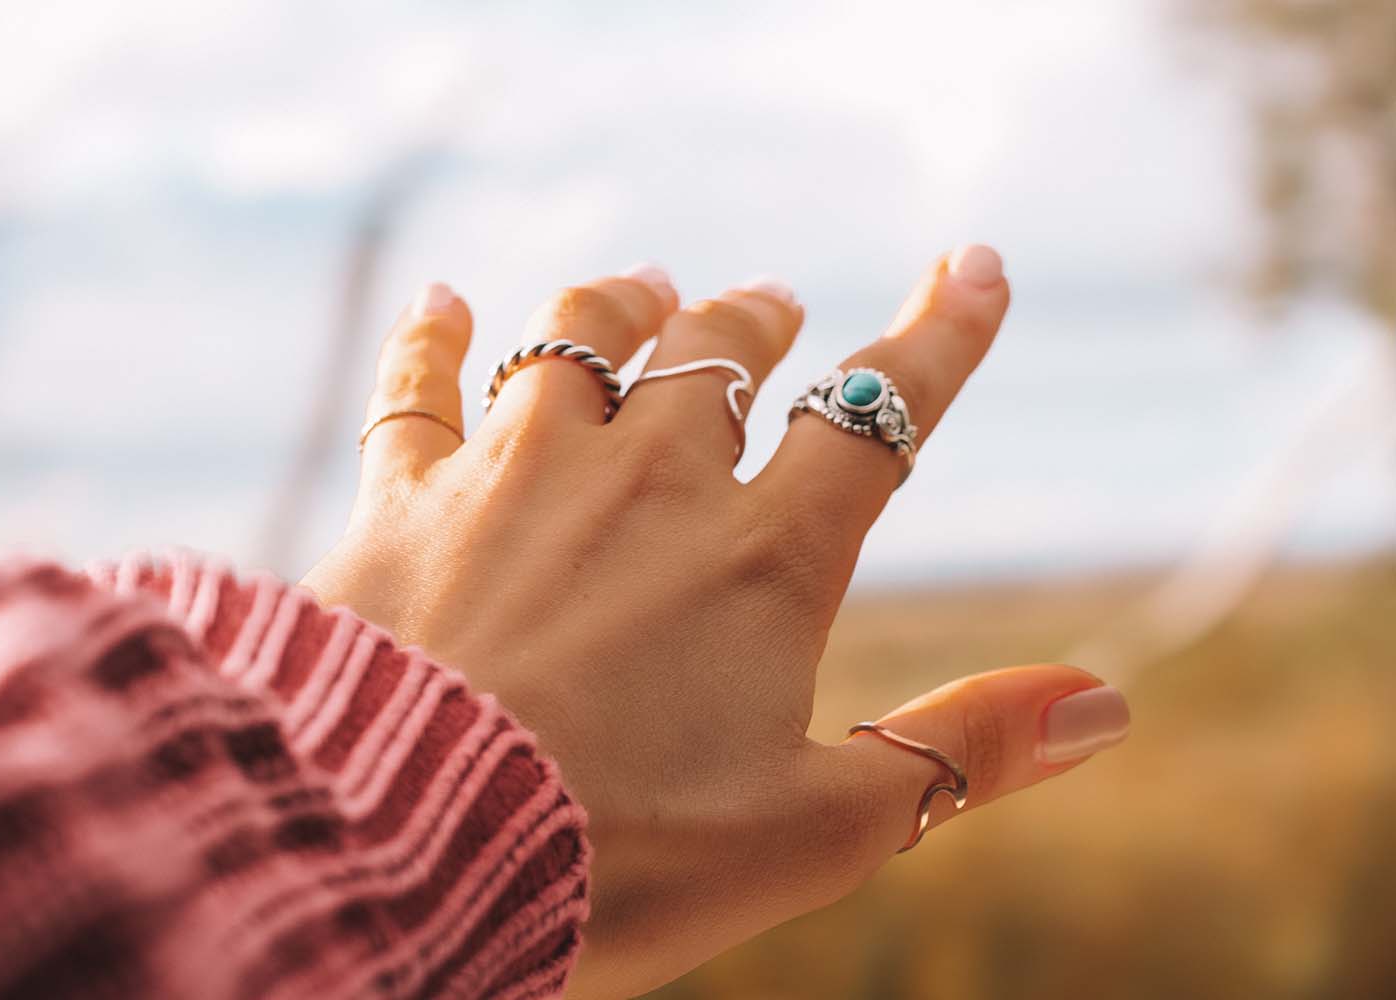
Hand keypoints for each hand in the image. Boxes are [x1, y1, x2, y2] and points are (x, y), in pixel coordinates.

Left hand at [302, 249, 1129, 997]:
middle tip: (770, 304)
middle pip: (721, 356)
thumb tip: (1108, 708)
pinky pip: (419, 383)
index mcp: (760, 557)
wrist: (405, 851)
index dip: (938, 336)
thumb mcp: (817, 830)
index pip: (876, 413)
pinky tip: (442, 294)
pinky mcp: (404, 497)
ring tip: (649, 289)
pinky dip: (431, 333)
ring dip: (625, 306)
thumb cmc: (619, 854)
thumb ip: (965, 752)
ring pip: (581, 339)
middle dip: (757, 322)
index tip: (971, 266)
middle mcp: (645, 481)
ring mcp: (517, 474)